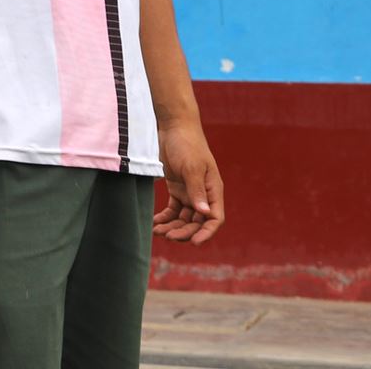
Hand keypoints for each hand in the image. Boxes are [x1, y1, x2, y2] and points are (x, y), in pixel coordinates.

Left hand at [154, 120, 224, 244]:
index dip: (206, 233)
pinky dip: (165, 217)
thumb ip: (197, 190)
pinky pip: (172, 209)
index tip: (194, 243)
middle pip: (197, 222)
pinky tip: (155, 223)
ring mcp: (189, 192)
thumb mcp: (192, 167)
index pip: (215, 219)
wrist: (174, 127)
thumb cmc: (187, 144)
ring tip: (157, 232)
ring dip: (172, 227)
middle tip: (167, 236)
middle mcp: (203, 195)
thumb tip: (205, 213)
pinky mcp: (176, 188)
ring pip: (183, 217)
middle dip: (184, 231)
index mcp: (213, 191)